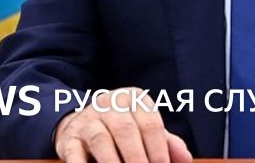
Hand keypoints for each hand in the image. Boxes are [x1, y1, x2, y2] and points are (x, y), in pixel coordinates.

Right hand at [53, 87, 192, 162]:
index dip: (159, 148)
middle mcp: (109, 104)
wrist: (81, 123)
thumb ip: (167, 143)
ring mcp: (87, 119)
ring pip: (100, 139)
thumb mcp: (146, 130)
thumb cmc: (121, 129)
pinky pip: (74, 152)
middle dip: (138, 157)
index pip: (150, 122)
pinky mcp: (69, 137)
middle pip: (126, 130)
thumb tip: (186, 160)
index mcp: (133, 99)